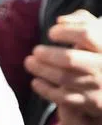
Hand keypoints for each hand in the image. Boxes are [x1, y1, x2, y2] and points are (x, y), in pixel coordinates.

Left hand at [26, 10, 101, 124]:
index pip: (87, 34)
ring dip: (41, 70)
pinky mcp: (92, 103)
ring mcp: (99, 86)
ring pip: (64, 78)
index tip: (52, 33)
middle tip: (35, 51)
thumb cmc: (101, 54)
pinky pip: (63, 98)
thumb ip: (83, 21)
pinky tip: (36, 82)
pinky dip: (45, 89)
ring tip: (29, 62)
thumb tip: (61, 21)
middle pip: (70, 59)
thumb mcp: (100, 36)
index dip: (65, 31)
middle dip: (48, 54)